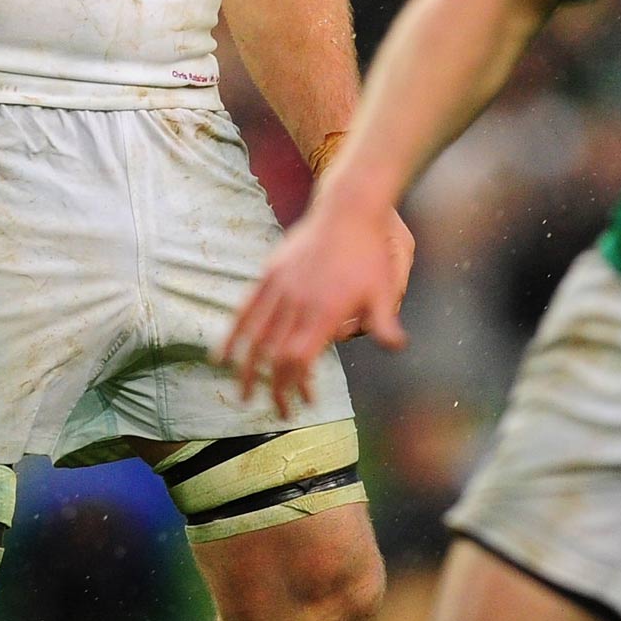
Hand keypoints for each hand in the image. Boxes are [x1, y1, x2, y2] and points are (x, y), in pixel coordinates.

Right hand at [221, 202, 411, 418]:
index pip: (298, 359)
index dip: (297, 386)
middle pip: (275, 355)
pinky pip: (245, 310)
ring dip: (247, 369)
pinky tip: (222, 354)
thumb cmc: (367, 253)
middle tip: (277, 411)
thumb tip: (397, 348)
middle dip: (273, 387)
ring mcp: (279, 287)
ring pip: (254, 336)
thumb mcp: (383, 289)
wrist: (347, 210)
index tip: (306, 403)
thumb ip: (385, 323)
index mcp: (323, 311)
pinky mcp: (269, 274)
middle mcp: (296, 302)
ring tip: (243, 393)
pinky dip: (232, 335)